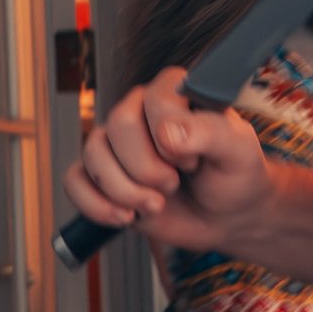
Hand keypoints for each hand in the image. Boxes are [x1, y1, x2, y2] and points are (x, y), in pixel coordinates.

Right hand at [64, 70, 269, 255]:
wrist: (227, 217)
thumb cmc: (235, 176)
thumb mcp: (238, 150)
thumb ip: (210, 132)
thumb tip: (168, 133)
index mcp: (172, 94)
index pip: (153, 99)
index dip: (170, 136)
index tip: (193, 160)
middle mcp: (139, 112)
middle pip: (117, 126)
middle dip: (147, 168)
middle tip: (173, 184)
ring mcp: (117, 145)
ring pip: (93, 155)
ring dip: (126, 191)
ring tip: (156, 204)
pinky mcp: (102, 176)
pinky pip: (74, 181)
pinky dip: (97, 205)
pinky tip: (127, 217)